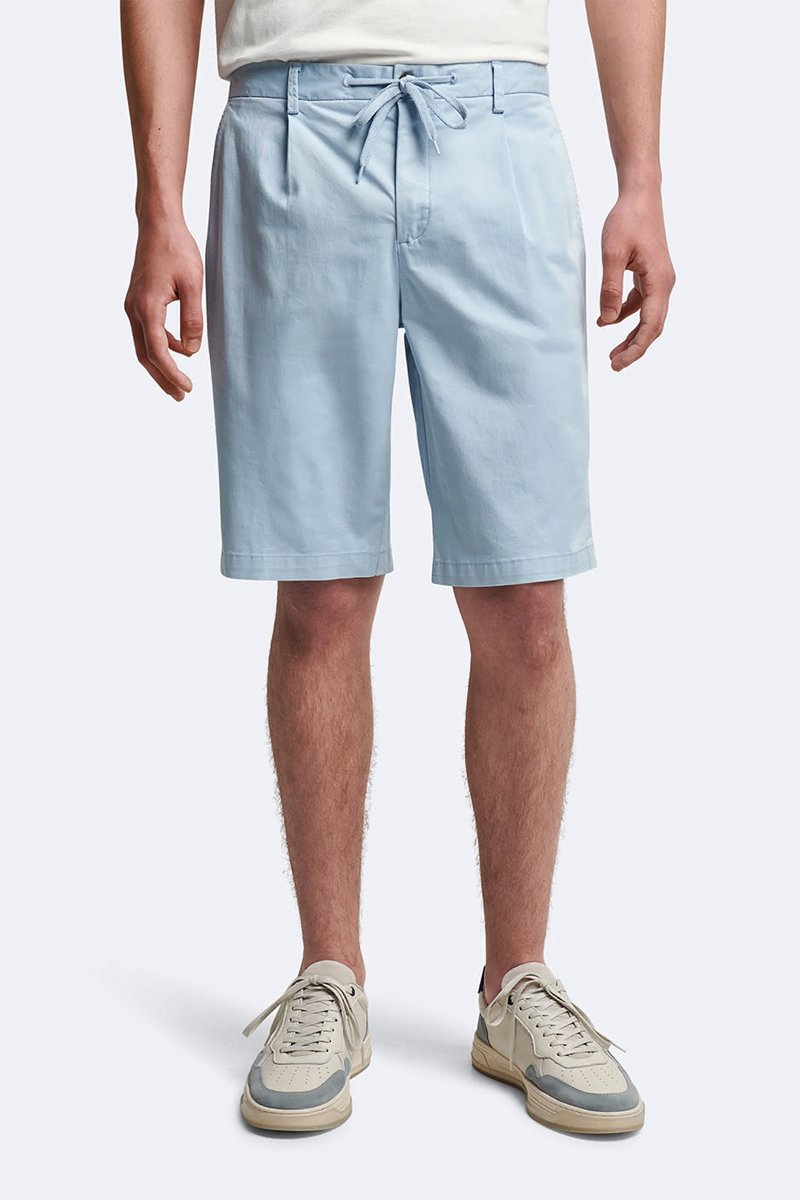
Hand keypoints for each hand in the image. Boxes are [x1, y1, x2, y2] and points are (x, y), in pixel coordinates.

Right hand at [124, 219, 203, 400]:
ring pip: (143, 346)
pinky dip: (160, 347)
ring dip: (160, 366)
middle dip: (163, 379)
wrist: (157, 224)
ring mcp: (132, 305)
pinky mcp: (137, 301)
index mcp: (147, 308)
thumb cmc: (177, 249)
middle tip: (181, 396)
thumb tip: (191, 351)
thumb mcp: (193, 285)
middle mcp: (134, 309)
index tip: (188, 388)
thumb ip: (193, 319)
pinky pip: (146, 332)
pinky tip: (179, 350)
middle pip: (145, 356)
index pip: (158, 352)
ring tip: (179, 382)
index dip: (172, 374)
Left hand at [597, 189, 675, 371]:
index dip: (636, 348)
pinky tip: (607, 322)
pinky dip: (626, 316)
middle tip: (614, 366)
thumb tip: (608, 321)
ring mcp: (659, 279)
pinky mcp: (651, 275)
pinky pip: (641, 303)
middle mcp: (664, 283)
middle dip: (634, 348)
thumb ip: (609, 289)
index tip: (618, 363)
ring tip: (612, 353)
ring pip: (648, 317)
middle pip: (653, 326)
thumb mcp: (611, 254)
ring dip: (631, 335)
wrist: (640, 195)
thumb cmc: (627, 220)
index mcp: (659, 281)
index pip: (651, 325)